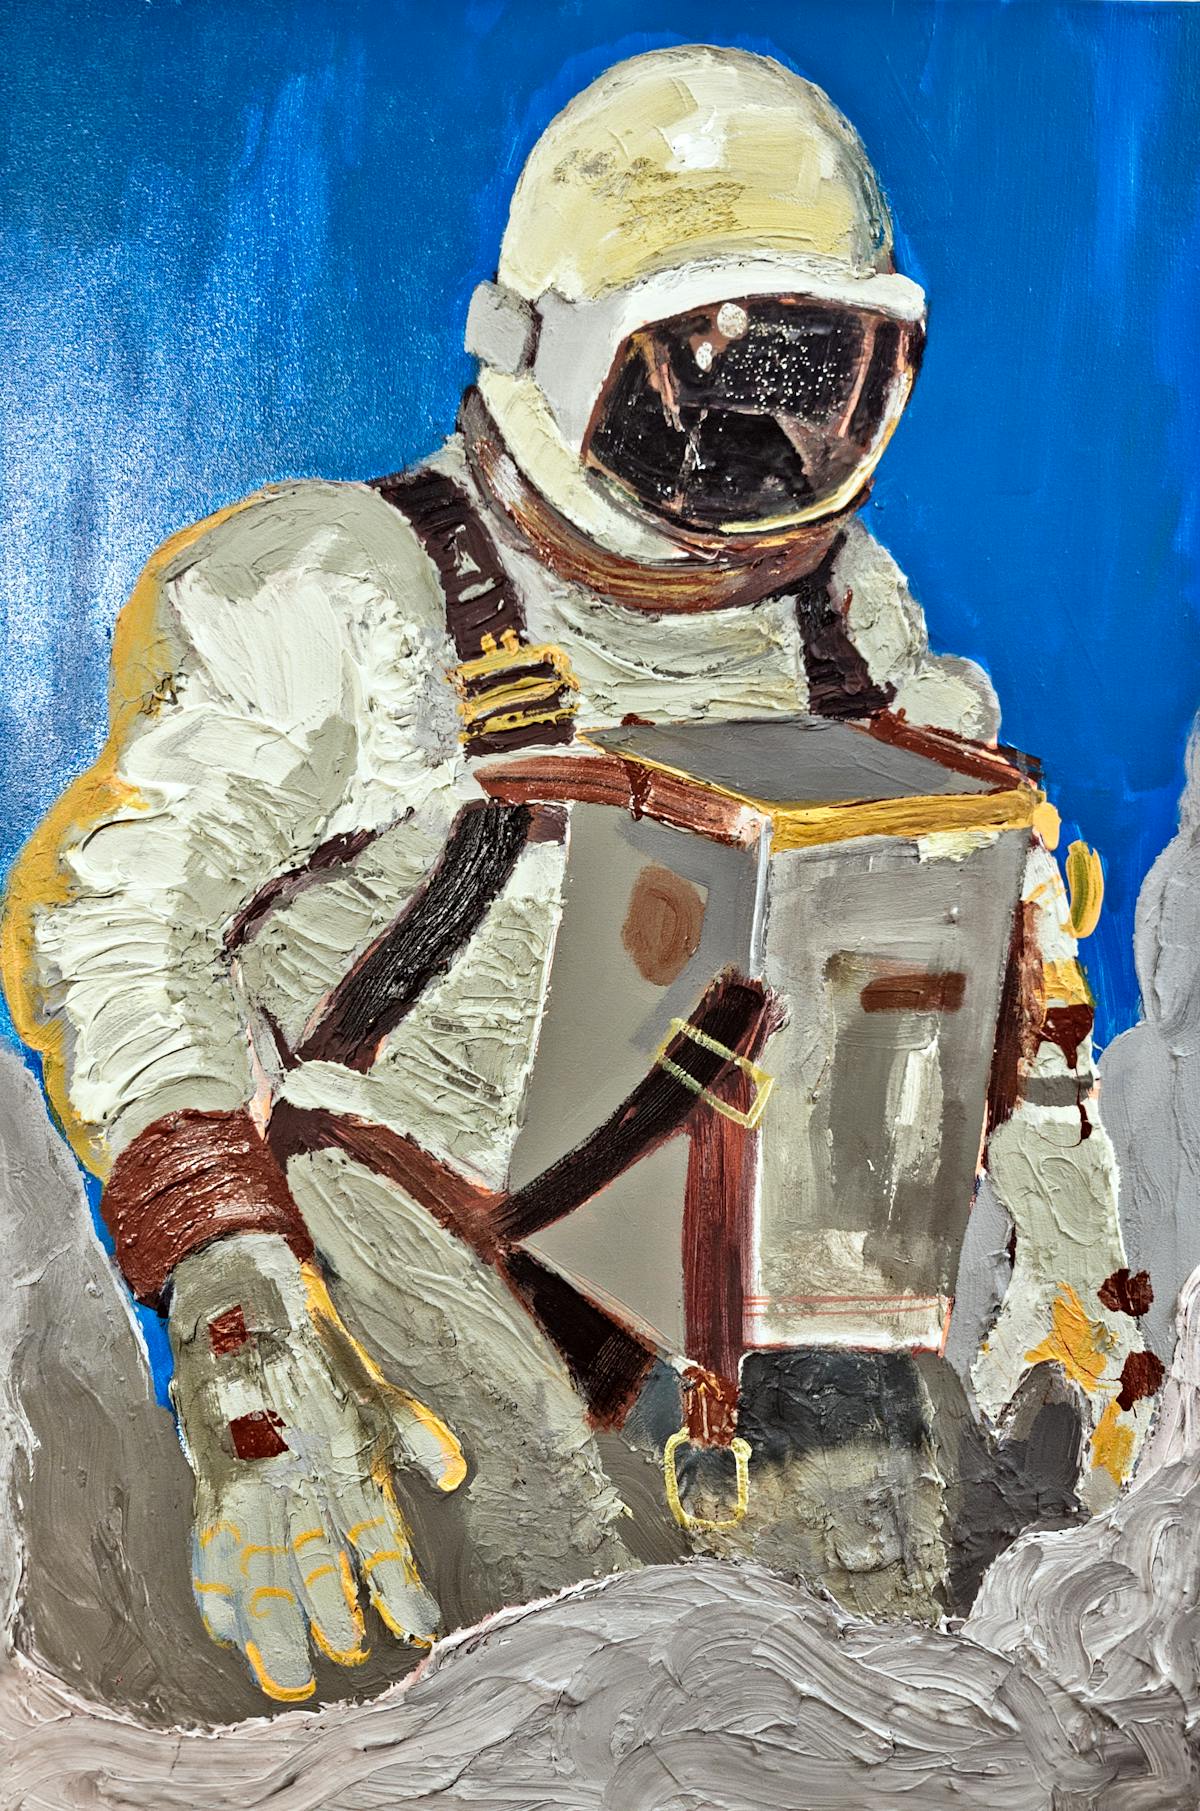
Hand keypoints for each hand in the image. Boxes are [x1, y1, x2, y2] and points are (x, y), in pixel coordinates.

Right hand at [168, 1231, 464, 1700]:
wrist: (245, 1309)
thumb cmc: (320, 1356)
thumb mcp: (381, 1391)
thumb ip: (421, 1438)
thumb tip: (457, 1475)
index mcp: (351, 1456)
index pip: (382, 1539)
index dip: (402, 1588)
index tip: (420, 1627)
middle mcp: (303, 1478)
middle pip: (320, 1566)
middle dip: (336, 1618)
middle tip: (349, 1654)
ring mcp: (253, 1483)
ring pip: (264, 1573)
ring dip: (273, 1630)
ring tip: (287, 1677)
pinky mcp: (211, 1481)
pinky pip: (210, 1551)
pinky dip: (217, 1594)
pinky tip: (229, 1630)